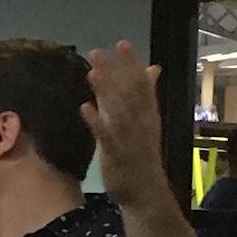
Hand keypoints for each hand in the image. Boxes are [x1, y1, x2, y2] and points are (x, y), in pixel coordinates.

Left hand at [81, 42, 167, 210]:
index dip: (132, 64)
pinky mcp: (117, 155)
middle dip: (114, 72)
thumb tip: (152, 68)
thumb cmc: (141, 156)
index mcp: (148, 115)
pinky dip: (97, 121)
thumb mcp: (146, 122)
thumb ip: (143, 95)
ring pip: (118, 111)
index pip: (142, 84)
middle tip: (97, 51)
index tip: (121, 43)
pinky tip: (84, 107)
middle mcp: (141, 123)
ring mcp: (130, 138)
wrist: (146, 193)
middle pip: (128, 92)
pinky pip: (107, 136)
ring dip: (105, 91)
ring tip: (91, 71)